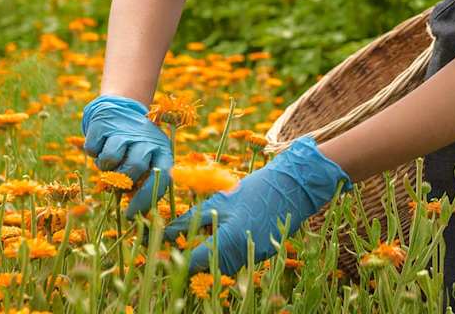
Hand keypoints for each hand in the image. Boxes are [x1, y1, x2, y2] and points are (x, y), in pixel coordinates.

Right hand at [81, 94, 173, 219]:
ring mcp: (125, 130)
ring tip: (109, 160)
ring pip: (111, 158)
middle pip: (135, 167)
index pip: (160, 178)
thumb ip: (142, 183)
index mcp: (162, 150)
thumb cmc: (135, 147)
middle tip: (117, 180)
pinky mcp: (103, 124)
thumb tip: (135, 212)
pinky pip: (93, 148)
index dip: (145, 199)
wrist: (120, 109)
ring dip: (105, 165)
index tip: (130, 214)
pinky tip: (101, 144)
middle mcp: (146, 139)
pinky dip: (93, 151)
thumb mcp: (146, 161)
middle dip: (122, 180)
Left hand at [162, 135, 351, 275]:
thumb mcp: (219, 201)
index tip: (162, 254)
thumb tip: (167, 232)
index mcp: (228, 240)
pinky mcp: (263, 254)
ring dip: (210, 254)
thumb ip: (191, 219)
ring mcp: (254, 257)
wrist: (292, 187)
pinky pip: (238, 258)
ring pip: (222, 264)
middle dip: (193, 257)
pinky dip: (228, 250)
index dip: (176, 259)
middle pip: (207, 267)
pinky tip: (228, 233)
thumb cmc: (253, 190)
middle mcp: (241, 254)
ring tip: (206, 235)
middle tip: (182, 242)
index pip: (194, 261)